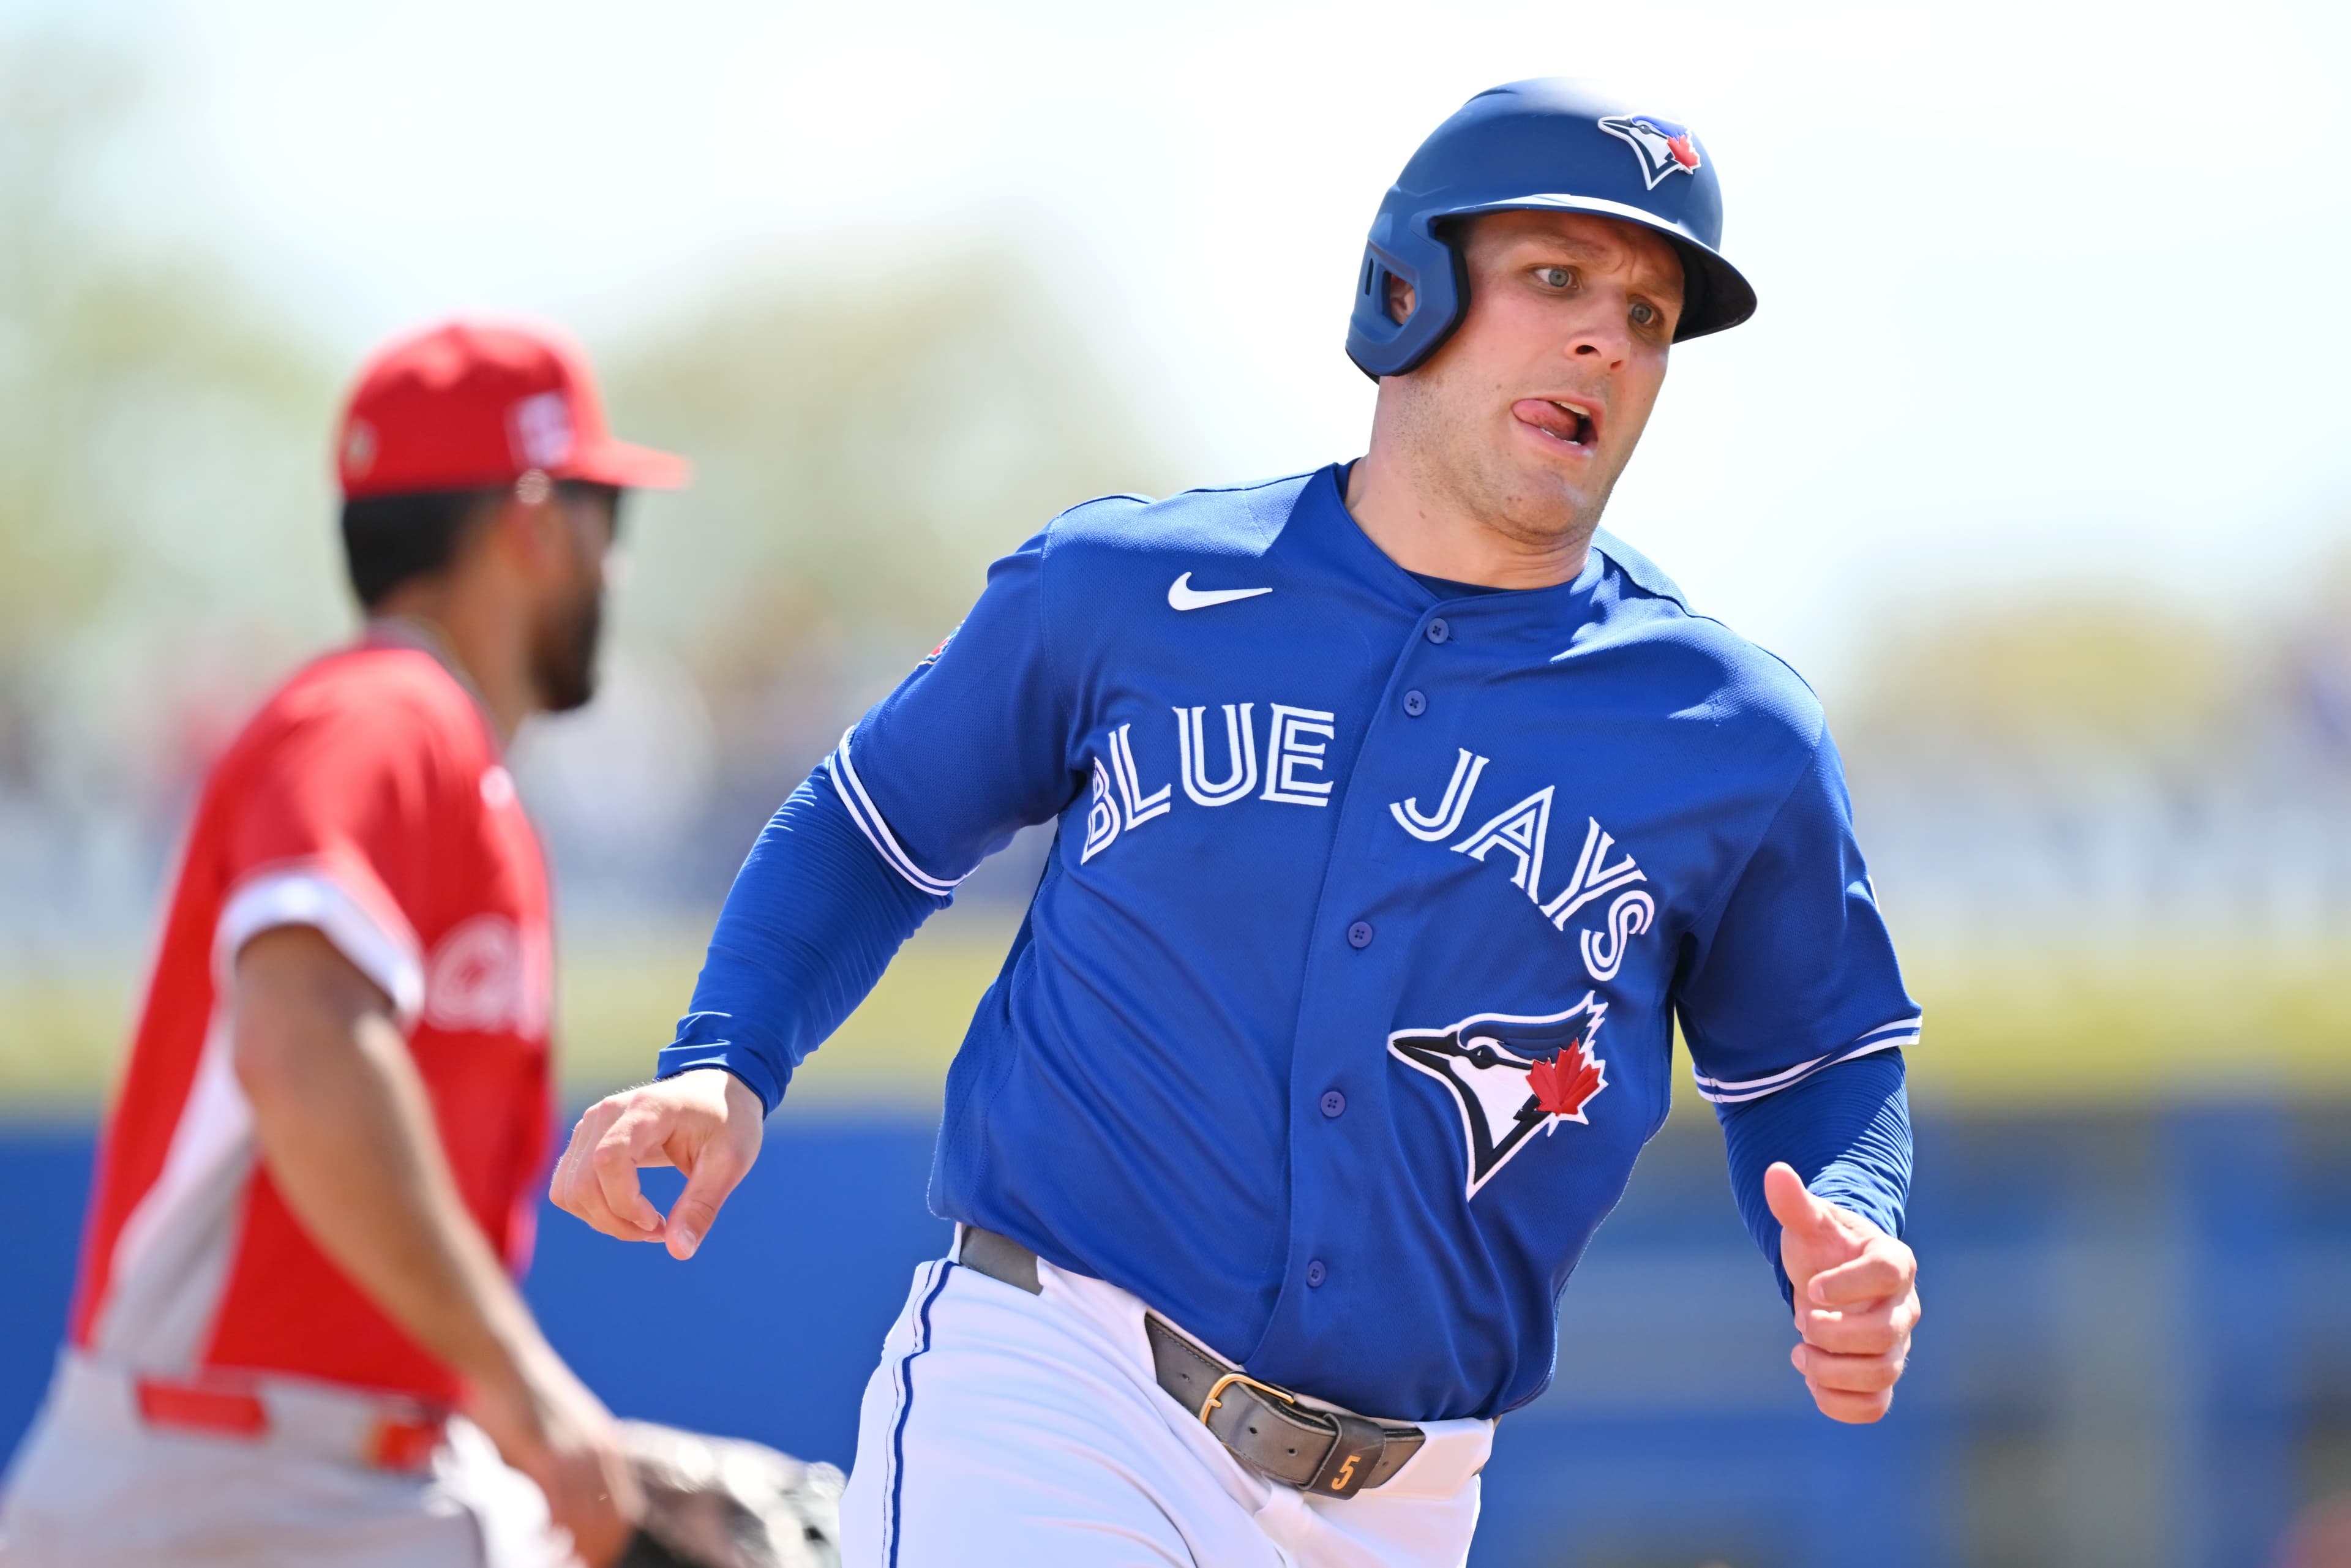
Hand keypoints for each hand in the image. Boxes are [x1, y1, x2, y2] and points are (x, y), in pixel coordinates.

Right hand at [466, 1350, 641, 1566]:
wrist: (507, 1361)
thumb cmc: (525, 1402)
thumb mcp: (563, 1434)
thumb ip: (570, 1469)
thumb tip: (563, 1513)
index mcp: (607, 1450)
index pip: (624, 1511)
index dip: (611, 1544)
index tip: (594, 1562)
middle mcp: (599, 1453)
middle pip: (612, 1522)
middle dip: (595, 1553)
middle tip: (574, 1567)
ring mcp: (574, 1453)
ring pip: (585, 1520)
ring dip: (573, 1548)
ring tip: (555, 1560)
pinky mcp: (545, 1454)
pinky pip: (555, 1506)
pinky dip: (549, 1532)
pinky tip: (537, 1540)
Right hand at [550, 1068, 763, 1259]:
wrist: (714, 1091)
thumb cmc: (727, 1123)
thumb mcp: (729, 1162)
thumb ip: (702, 1206)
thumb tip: (678, 1252)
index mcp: (647, 1109)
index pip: (609, 1158)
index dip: (625, 1202)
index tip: (657, 1221)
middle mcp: (607, 1114)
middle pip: (583, 1183)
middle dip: (617, 1222)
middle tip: (659, 1231)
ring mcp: (590, 1126)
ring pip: (569, 1191)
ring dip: (603, 1221)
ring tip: (647, 1223)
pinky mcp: (584, 1142)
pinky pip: (567, 1188)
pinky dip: (592, 1211)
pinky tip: (628, 1211)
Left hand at [1763, 1161, 1919, 1423]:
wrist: (1831, 1278)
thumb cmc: (1823, 1247)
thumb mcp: (1808, 1222)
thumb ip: (1794, 1202)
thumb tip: (1774, 1172)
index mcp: (1893, 1261)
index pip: (1888, 1274)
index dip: (1848, 1284)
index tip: (1811, 1287)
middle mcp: (1904, 1306)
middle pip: (1885, 1334)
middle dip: (1833, 1333)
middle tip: (1801, 1320)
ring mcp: (1896, 1345)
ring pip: (1882, 1374)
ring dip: (1831, 1370)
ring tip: (1800, 1353)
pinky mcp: (1880, 1376)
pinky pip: (1875, 1406)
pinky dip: (1839, 1403)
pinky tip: (1811, 1380)